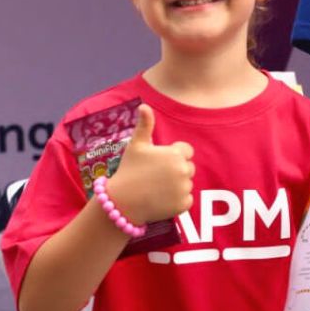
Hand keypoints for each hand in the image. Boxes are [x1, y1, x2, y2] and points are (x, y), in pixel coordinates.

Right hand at [103, 104, 194, 223]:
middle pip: (188, 168)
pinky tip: (161, 199)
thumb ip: (144, 125)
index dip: (174, 155)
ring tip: (157, 188)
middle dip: (176, 171)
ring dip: (176, 186)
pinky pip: (187, 200)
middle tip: (156, 177)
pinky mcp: (183, 205)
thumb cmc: (129, 170)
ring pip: (187, 184)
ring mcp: (184, 188)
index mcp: (175, 154)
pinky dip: (177, 201)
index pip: (187, 151)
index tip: (159, 162)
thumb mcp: (136, 146)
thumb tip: (144, 106)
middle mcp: (183, 170)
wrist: (122, 202)